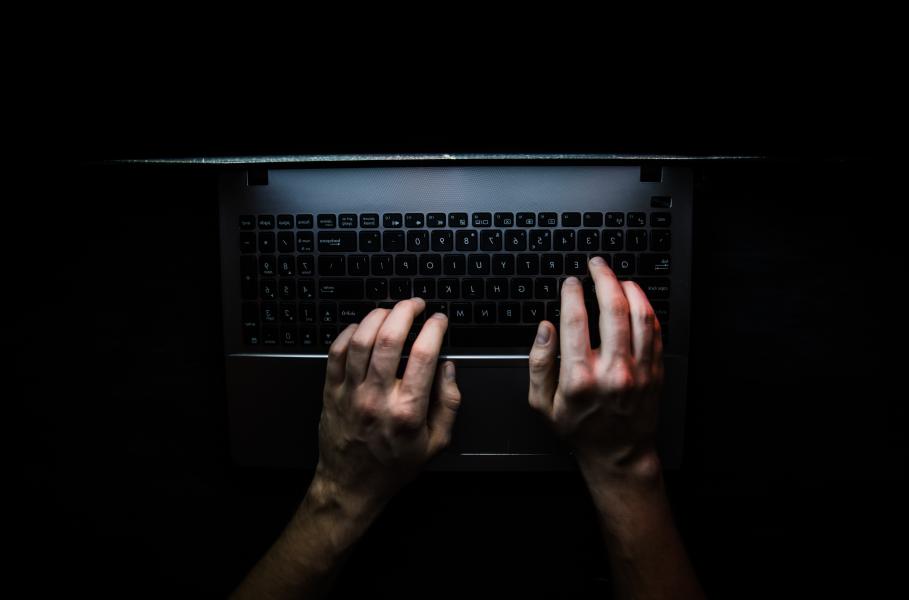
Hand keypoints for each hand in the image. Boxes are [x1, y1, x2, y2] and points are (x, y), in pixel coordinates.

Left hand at [314, 298, 460, 513]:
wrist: (352, 485)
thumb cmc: (394, 465)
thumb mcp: (437, 443)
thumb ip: (449, 403)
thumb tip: (448, 367)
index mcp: (408, 411)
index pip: (423, 355)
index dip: (434, 328)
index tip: (439, 320)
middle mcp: (377, 398)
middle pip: (389, 338)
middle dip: (405, 311)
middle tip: (415, 304)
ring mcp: (350, 393)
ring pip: (361, 339)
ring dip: (378, 316)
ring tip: (391, 310)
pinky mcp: (331, 392)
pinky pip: (336, 352)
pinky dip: (350, 332)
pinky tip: (363, 327)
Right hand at [527, 256, 663, 477]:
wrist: (618, 453)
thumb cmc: (579, 428)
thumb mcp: (542, 403)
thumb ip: (539, 363)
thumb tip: (544, 328)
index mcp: (579, 378)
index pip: (576, 319)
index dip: (572, 292)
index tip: (570, 282)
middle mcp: (612, 371)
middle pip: (613, 308)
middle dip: (603, 278)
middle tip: (596, 265)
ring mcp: (638, 371)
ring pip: (640, 315)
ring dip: (629, 288)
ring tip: (618, 278)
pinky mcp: (654, 371)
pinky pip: (655, 330)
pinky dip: (646, 308)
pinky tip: (636, 299)